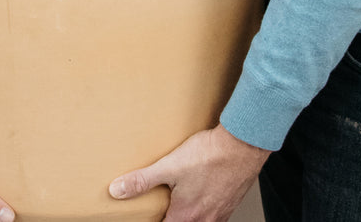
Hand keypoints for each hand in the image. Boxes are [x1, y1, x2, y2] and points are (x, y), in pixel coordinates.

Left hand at [109, 125, 269, 221]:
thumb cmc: (211, 155)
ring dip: (188, 215)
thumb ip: (142, 180)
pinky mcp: (230, 203)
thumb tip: (118, 190)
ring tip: (182, 203)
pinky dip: (204, 209)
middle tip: (164, 209)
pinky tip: (201, 194)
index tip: (150, 217)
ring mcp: (219, 213)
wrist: (243, 145)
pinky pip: (214, 215)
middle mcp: (204, 220)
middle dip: (171, 218)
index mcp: (186, 216)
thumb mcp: (169, 166)